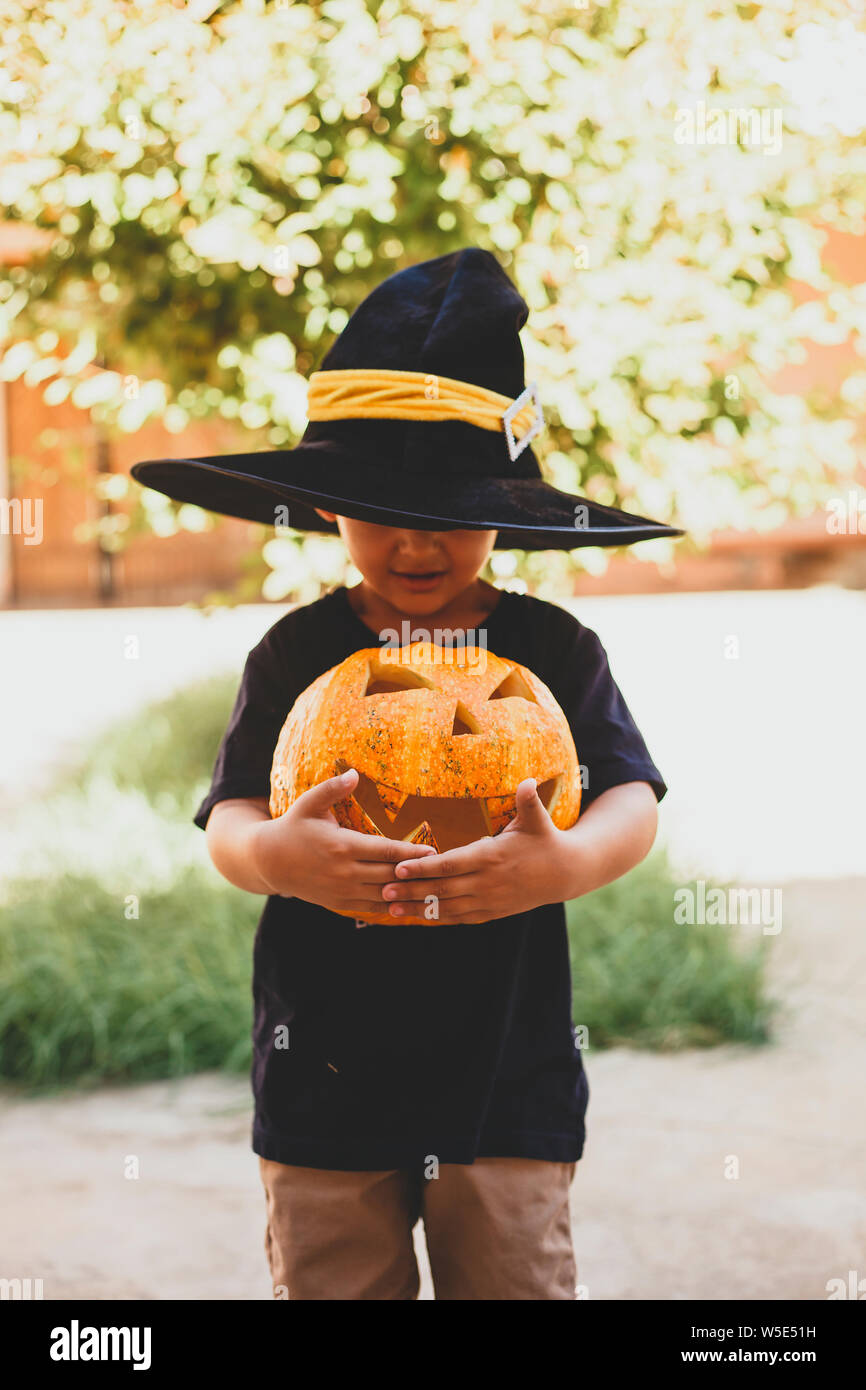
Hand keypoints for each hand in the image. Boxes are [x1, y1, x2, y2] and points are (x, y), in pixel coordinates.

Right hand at [251, 768, 436, 914]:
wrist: (269, 862)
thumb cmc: (293, 827)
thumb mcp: (308, 803)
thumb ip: (333, 789)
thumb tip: (354, 773)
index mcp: (341, 846)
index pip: (385, 851)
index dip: (411, 852)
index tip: (434, 852)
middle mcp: (344, 872)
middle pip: (389, 875)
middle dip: (416, 874)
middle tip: (443, 871)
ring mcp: (341, 891)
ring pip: (383, 895)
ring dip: (407, 894)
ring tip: (432, 889)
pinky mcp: (338, 903)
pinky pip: (371, 907)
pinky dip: (391, 906)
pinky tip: (409, 902)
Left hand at [381, 777, 573, 923]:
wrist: (565, 874)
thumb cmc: (546, 840)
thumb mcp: (538, 819)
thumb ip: (528, 801)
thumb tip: (528, 780)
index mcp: (492, 856)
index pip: (451, 864)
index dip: (424, 868)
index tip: (398, 867)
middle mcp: (488, 882)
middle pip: (443, 889)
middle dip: (411, 891)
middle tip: (382, 890)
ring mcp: (490, 900)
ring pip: (448, 908)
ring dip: (418, 909)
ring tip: (389, 909)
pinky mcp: (493, 912)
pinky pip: (460, 918)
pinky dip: (438, 918)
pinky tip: (416, 917)